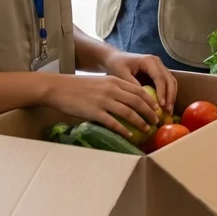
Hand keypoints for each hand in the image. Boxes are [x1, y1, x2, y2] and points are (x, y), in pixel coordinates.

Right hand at [42, 73, 161, 140]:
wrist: (59, 88)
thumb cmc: (79, 86)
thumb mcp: (101, 82)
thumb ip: (114, 89)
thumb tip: (128, 100)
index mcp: (114, 81)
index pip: (138, 90)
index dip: (150, 100)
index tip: (157, 108)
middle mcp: (112, 89)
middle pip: (137, 101)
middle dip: (150, 112)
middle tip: (156, 121)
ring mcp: (103, 101)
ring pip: (128, 112)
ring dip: (140, 122)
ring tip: (147, 129)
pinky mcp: (94, 112)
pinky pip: (113, 122)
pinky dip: (123, 129)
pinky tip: (129, 135)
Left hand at [102, 50, 177, 115]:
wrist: (115, 58)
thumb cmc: (116, 65)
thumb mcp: (121, 75)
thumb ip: (132, 85)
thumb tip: (143, 99)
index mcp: (148, 61)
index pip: (159, 77)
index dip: (162, 92)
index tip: (161, 106)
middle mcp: (157, 62)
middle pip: (169, 79)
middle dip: (170, 96)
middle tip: (168, 111)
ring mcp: (159, 66)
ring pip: (171, 81)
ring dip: (171, 96)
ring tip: (168, 111)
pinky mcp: (158, 72)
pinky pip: (167, 83)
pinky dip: (168, 94)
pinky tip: (165, 106)